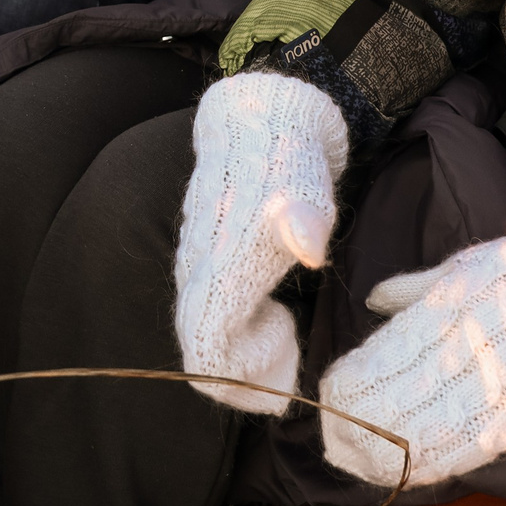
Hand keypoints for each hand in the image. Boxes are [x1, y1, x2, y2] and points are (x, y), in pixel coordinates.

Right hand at [174, 72, 348, 416]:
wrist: (260, 115)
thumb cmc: (287, 156)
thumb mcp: (306, 185)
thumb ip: (304, 219)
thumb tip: (309, 243)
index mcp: (220, 261)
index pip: (205, 343)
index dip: (234, 379)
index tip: (276, 390)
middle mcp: (198, 267)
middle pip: (200, 346)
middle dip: (239, 377)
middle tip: (284, 383)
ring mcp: (197, 261)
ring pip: (202, 328)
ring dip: (238, 355)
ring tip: (285, 353)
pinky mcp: (205, 256)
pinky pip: (208, 309)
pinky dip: (236, 332)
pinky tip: (273, 323)